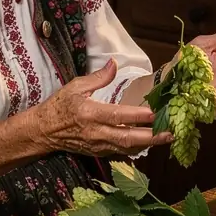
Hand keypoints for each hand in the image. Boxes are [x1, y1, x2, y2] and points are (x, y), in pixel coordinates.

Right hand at [31, 60, 169, 155]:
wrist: (43, 131)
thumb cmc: (59, 106)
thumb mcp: (75, 86)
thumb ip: (98, 77)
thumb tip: (114, 63)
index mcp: (90, 114)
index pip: (118, 116)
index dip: (137, 116)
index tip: (155, 112)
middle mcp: (96, 133)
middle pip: (128, 138)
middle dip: (152, 137)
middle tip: (172, 132)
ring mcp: (98, 145)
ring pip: (128, 148)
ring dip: (149, 144)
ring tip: (167, 137)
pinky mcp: (99, 152)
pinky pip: (122, 152)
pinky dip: (138, 148)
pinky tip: (151, 142)